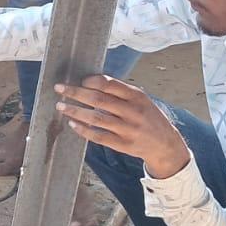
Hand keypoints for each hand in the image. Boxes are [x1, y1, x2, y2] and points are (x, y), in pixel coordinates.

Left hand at [55, 75, 189, 178]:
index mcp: (137, 96)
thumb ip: (119, 92)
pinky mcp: (123, 144)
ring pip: (96, 118)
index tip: (79, 80)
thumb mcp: (140, 100)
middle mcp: (133, 111)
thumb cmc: (147, 117)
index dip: (91, 81)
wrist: (165, 144)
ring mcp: (128, 129)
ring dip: (75, 111)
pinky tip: (72, 124)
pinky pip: (98, 136)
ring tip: (60, 106)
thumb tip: (89, 82)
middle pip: (98, 100)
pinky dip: (83, 129)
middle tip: (59, 89)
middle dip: (75, 93)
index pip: (110, 84)